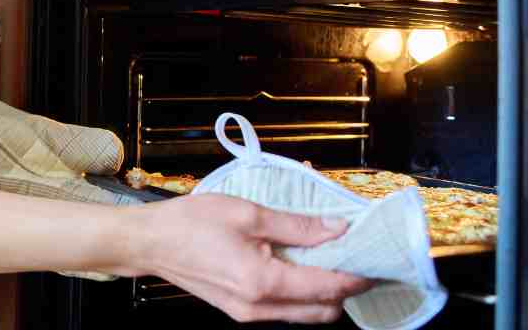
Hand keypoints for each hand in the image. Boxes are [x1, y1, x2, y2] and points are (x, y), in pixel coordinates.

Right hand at [125, 193, 373, 323]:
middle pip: (324, 311)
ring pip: (306, 315)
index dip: (358, 276)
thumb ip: (297, 225)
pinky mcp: (240, 311)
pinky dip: (301, 293)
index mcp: (264, 282)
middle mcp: (260, 307)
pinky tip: (299, 265)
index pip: (329, 287)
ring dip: (324, 293)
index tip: (378, 261)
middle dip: (345, 289)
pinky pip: (284, 310)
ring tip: (329, 259)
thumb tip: (337, 228)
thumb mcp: (248, 212)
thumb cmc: (190, 223)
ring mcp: (249, 314)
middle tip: (355, 258)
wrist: (150, 243)